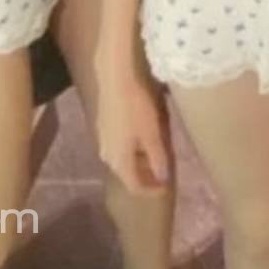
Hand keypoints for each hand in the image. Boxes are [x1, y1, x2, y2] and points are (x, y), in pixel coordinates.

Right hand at [97, 67, 170, 194]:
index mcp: (119, 161)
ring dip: (138, 160)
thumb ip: (158, 158)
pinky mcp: (102, 125)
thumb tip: (162, 178)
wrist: (114, 78)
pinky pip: (118, 146)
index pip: (135, 186)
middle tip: (162, 170)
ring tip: (154, 151)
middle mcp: (107, 155)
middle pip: (126, 174)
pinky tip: (140, 135)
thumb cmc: (135, 107)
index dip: (152, 190)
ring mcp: (102, 139)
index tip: (167, 186)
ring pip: (122, 159)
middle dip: (145, 175)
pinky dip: (131, 148)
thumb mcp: (152, 134)